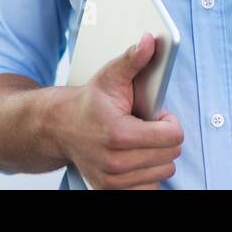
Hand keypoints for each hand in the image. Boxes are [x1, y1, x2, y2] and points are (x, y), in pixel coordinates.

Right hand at [53, 32, 182, 188]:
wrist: (58, 128)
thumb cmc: (90, 102)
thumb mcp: (111, 76)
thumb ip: (134, 58)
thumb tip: (151, 40)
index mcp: (119, 134)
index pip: (173, 136)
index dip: (169, 122)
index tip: (155, 115)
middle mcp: (116, 163)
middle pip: (171, 155)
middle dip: (164, 138)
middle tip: (145, 126)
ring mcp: (113, 181)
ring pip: (164, 172)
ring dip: (157, 156)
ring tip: (138, 141)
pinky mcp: (110, 191)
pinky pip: (150, 188)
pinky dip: (148, 174)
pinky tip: (135, 158)